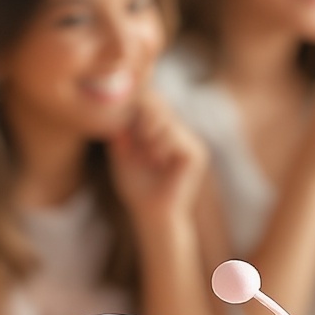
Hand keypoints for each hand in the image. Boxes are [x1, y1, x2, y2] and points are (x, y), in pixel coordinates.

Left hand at [107, 91, 206, 227]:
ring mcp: (189, 141)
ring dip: (150, 136)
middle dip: (142, 118)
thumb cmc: (135, 186)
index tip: (125, 121)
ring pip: (167, 120)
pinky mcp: (196, 153)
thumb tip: (119, 104)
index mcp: (161, 130)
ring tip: (147, 157)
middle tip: (134, 138)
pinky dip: (162, 146)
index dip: (137, 104)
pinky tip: (158, 161)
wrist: (151, 213)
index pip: (152, 101)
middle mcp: (177, 131)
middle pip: (160, 104)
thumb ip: (121, 128)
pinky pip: (177, 137)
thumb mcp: (120, 152)